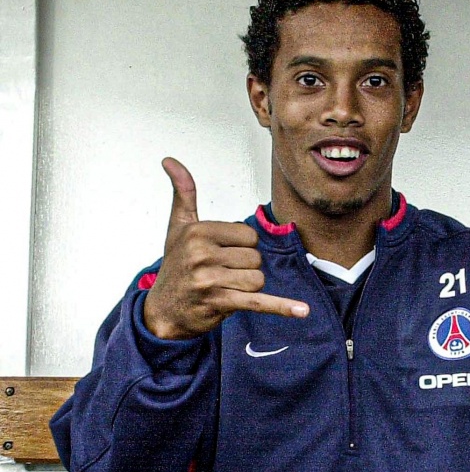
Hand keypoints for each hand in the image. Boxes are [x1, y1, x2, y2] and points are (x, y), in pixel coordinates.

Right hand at [143, 157, 308, 338]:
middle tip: (221, 276)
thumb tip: (170, 160)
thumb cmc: (176, 267)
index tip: (219, 256)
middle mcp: (201, 253)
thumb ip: (183, 193)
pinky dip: (282, 307)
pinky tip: (303, 311)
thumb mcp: (177, 227)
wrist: (164, 310)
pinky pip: (258, 302)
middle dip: (245, 270)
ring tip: (224, 290)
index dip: (241, 248)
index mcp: (198, 231)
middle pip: (256, 259)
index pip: (249, 236)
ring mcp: (209, 279)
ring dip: (247, 288)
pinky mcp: (219, 302)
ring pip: (258, 280)